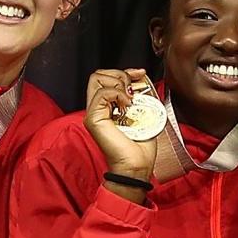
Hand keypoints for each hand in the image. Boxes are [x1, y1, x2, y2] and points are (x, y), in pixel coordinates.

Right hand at [82, 67, 156, 188]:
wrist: (137, 166)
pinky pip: (102, 93)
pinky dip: (117, 94)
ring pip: (96, 79)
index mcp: (107, 106)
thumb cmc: (140, 147)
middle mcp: (97, 108)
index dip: (124, 72)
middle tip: (133, 90)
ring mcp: (93, 112)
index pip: (107, 77)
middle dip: (119, 75)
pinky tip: (128, 105)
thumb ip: (140, 95)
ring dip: (118, 84)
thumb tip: (141, 76)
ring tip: (130, 100)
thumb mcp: (144, 112)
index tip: (140, 74)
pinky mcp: (94, 118)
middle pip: (98, 74)